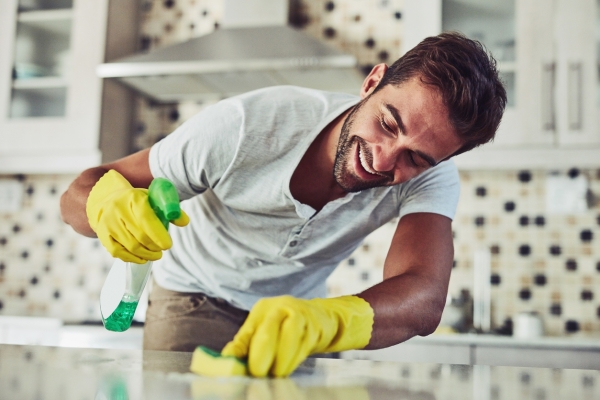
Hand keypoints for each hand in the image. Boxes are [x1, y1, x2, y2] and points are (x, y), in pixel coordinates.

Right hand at [86, 170, 188, 262]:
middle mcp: (118, 209)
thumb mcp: (153, 199)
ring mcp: (108, 222)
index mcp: (133, 197)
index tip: (168, 245)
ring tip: (156, 254)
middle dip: (155, 246)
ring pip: (131, 246)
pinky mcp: (103, 235)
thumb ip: (171, 209)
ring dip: (146, 254)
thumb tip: (184, 221)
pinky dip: (133, 258)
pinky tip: (142, 258)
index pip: (146, 218)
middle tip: (163, 249)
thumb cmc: (137, 202)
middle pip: (140, 236)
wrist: (108, 201)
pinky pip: (118, 252)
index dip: (158, 234)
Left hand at [221, 295, 373, 376]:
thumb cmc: (284, 325)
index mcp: (265, 308)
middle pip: (269, 332)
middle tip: (258, 373)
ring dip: (281, 362)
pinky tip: (287, 368)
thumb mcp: (262, 328)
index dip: (245, 350)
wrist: (321, 317)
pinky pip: (303, 348)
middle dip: (262, 356)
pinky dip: (293, 361)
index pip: (251, 329)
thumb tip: (227, 358)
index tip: (244, 368)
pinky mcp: (316, 329)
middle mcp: (283, 308)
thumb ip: (245, 342)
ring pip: (289, 340)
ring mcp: (302, 317)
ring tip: (275, 373)